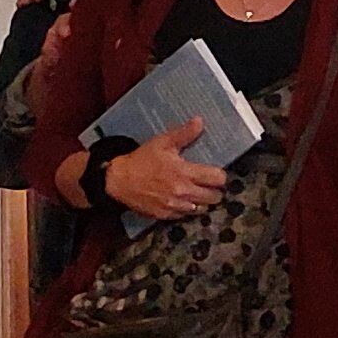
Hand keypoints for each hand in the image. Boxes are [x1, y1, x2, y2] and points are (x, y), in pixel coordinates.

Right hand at [102, 120, 226, 222]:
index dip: (219, 176)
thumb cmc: (141, 160)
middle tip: (207, 185)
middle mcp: (183, 192)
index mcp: (185, 172)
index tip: (215, 174)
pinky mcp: (165, 215)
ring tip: (196, 194)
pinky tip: (182, 201)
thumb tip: (200, 121)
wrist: (117, 180)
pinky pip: (185, 216)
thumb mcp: (162, 143)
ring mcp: (174, 206)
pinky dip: (187, 210)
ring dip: (202, 202)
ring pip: (202, 209)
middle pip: (215, 197)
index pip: (218, 179)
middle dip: (214, 191)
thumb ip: (184, 134)